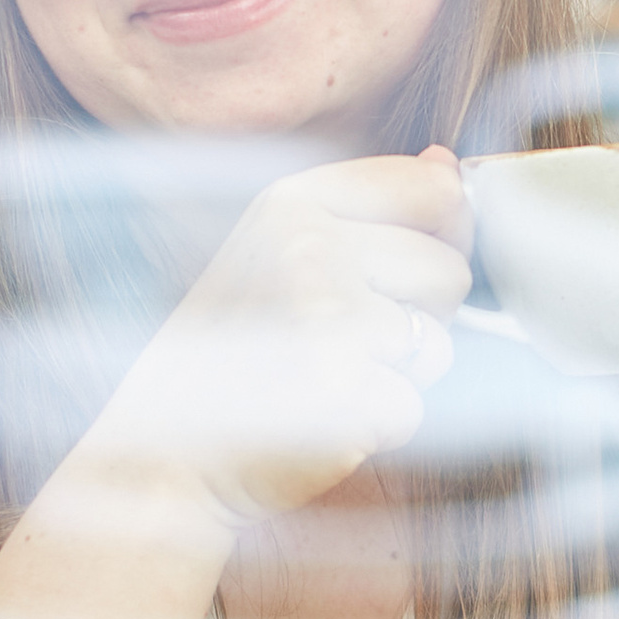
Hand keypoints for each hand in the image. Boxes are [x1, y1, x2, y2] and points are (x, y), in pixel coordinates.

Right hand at [92, 147, 470, 530]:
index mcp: (292, 201)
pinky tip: (324, 420)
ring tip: (327, 377)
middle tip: (336, 340)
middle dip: (417, 315)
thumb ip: (371, 207)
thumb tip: (448, 164)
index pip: (434, 188)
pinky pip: (416, 407)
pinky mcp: (342, 391)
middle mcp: (306, 246)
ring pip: (440, 343)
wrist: (169, 454)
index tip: (386, 272)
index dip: (438, 237)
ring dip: (399, 374)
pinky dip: (381, 426)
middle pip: (450, 269)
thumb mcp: (283, 251)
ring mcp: (323, 317)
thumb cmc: (236, 355)